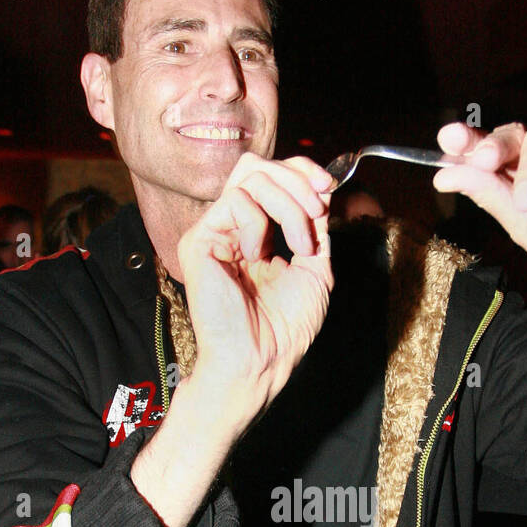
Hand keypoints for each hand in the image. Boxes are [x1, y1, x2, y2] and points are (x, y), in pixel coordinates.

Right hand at [177, 153, 333, 434]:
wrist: (260, 359)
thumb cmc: (284, 327)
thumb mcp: (315, 267)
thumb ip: (314, 225)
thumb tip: (322, 188)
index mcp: (256, 234)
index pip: (271, 178)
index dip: (300, 172)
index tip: (327, 186)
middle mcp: (232, 229)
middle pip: (257, 167)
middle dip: (297, 182)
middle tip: (316, 213)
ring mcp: (214, 232)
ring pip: (251, 179)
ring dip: (288, 207)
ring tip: (299, 246)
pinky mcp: (199, 239)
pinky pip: (236, 201)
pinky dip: (260, 224)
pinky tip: (259, 256)